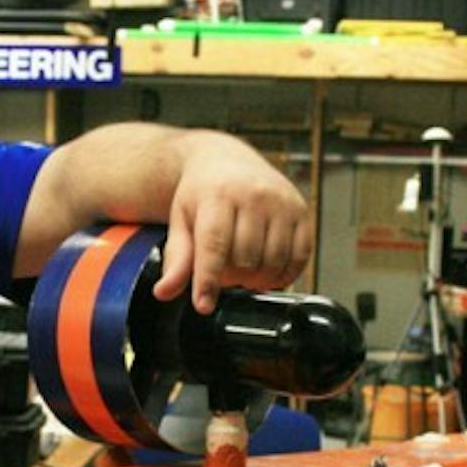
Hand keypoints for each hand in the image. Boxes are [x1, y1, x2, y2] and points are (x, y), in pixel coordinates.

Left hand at [151, 133, 310, 313]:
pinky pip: (299, 257)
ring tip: (241, 271)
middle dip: (230, 278)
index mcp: (218, 195)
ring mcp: (282, 202)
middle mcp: (254, 195)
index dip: (209, 280)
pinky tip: (267, 272)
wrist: (227, 161)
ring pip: (272, 262)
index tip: (203, 305)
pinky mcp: (301, 211)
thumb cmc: (202, 193)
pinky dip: (283, 275)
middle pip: (245, 260)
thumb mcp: (181, 220)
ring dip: (256, 280)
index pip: (214, 246)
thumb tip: (165, 292)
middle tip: (221, 273)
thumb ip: (177, 258)